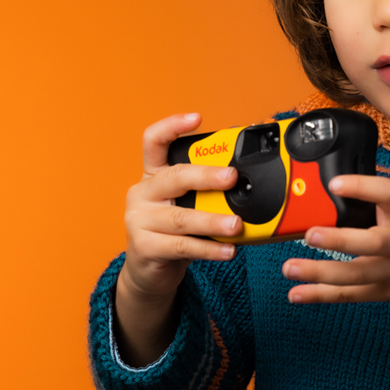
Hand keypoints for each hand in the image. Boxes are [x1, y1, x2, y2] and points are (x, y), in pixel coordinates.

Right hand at [115, 112, 242, 365]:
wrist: (149, 271)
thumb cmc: (173, 232)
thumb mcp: (185, 205)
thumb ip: (205, 193)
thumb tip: (249, 184)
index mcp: (153, 176)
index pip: (153, 141)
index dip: (172, 126)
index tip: (197, 118)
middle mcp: (142, 193)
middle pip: (174, 177)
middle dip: (206, 176)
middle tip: (232, 178)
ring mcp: (139, 220)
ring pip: (181, 218)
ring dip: (213, 220)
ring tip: (237, 224)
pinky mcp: (144, 247)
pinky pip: (182, 246)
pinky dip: (209, 249)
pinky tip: (228, 250)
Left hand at [282, 176, 389, 363]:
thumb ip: (372, 200)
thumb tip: (324, 186)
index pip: (388, 195)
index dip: (362, 188)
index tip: (334, 183)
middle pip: (373, 243)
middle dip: (340, 240)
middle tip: (309, 234)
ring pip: (356, 275)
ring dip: (320, 272)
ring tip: (290, 268)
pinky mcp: (381, 292)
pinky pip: (349, 295)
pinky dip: (320, 295)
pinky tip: (297, 293)